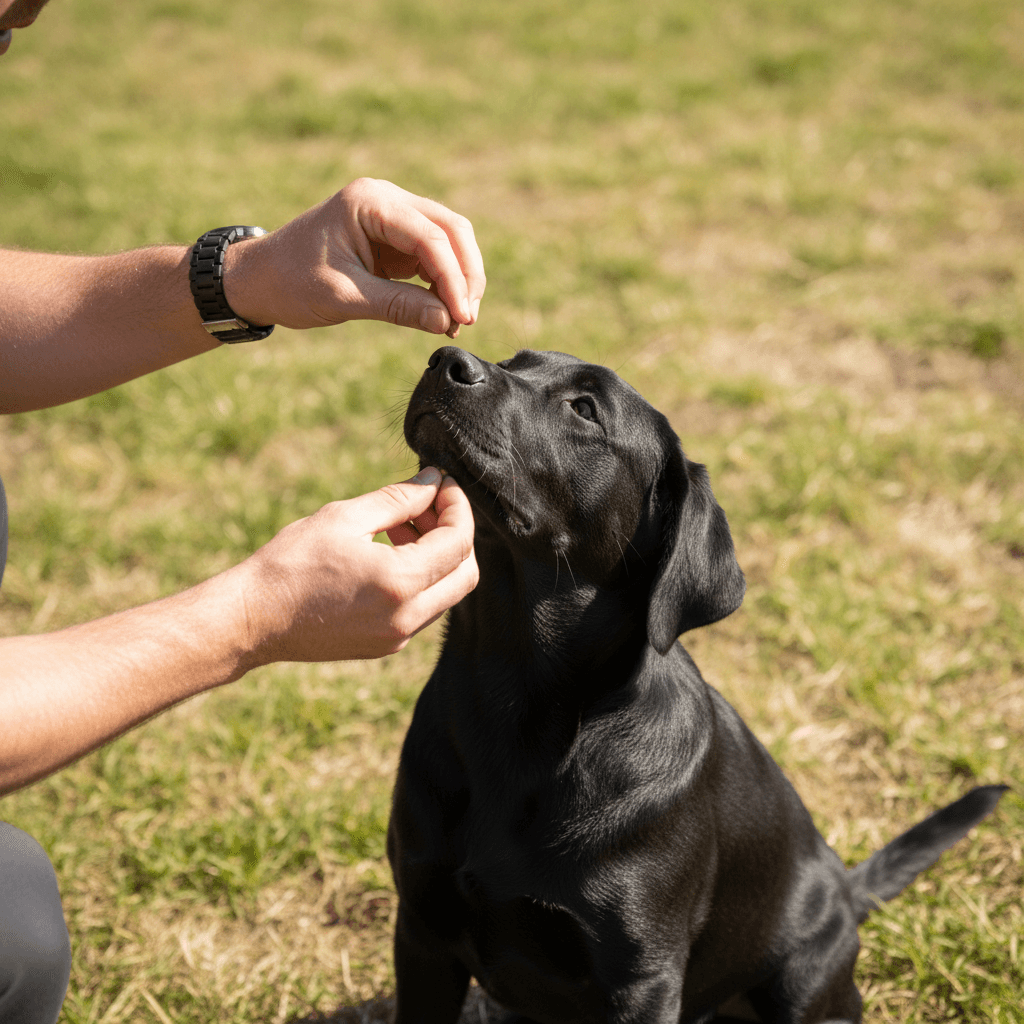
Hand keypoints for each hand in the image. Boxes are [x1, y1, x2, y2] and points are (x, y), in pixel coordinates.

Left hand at [224, 178, 485, 337]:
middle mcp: (386, 200)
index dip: (453, 279)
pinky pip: (432, 257)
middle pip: (451, 230)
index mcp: (369, 202)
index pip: (431, 236)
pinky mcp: (393, 240)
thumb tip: (446, 322)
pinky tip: (443, 313)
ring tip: (456, 320)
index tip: (461, 317)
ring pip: (448, 241)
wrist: (257, 280)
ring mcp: (391, 217)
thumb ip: (398, 306)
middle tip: (466, 318)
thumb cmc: (290, 283)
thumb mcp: (344, 297)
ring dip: (459, 280)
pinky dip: (443, 284)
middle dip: (465, 275)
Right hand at [238, 468, 477, 663]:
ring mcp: (398, 637)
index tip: (440, 484)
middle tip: (425, 505)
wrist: (252, 619)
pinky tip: (388, 554)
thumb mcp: (345, 518)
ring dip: (437, 557)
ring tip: (399, 526)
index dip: (457, 507)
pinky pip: (423, 609)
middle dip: (455, 533)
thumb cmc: (291, 562)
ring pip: (447, 593)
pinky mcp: (386, 646)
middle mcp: (407, 617)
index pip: (458, 541)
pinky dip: (420, 579)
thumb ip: (398, 498)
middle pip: (465, 572)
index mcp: (400, 582)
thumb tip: (433, 480)